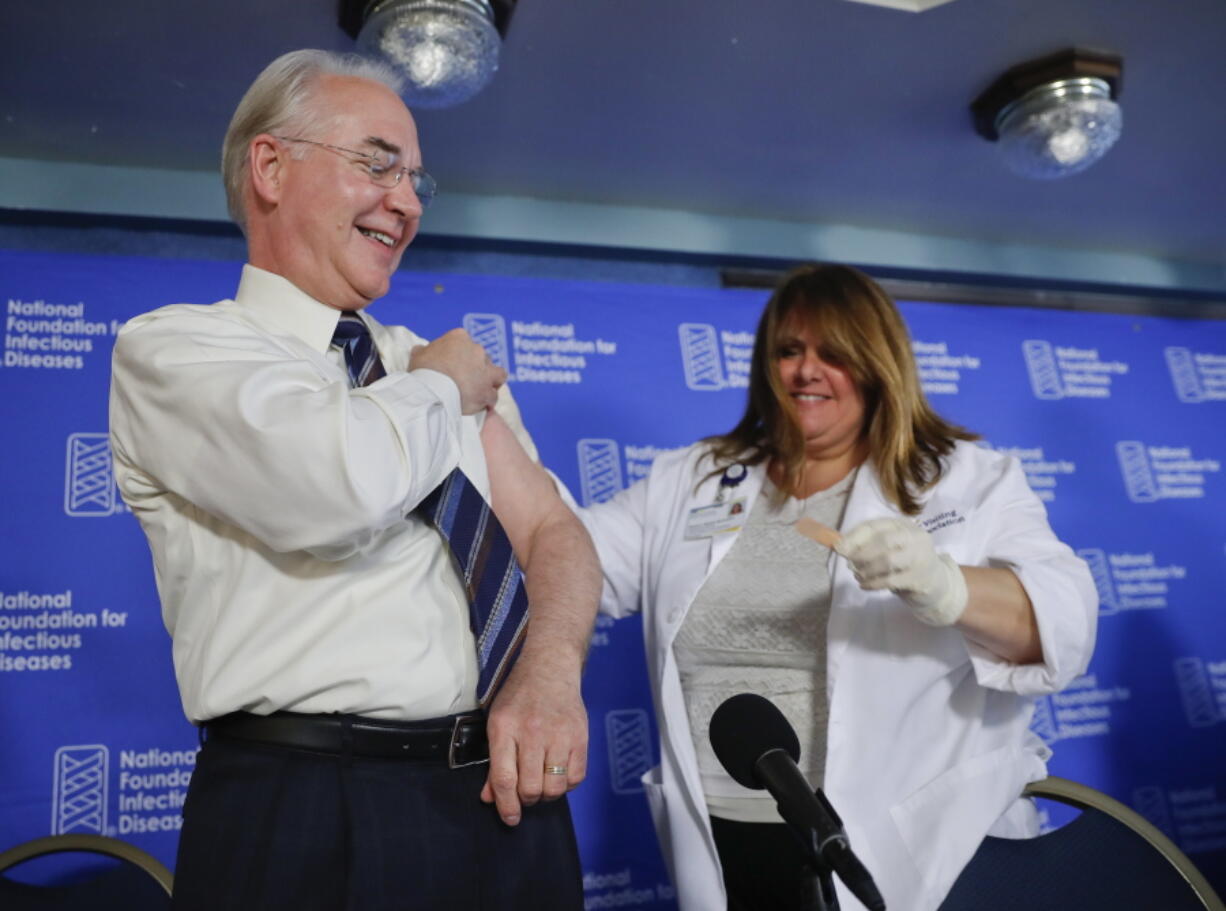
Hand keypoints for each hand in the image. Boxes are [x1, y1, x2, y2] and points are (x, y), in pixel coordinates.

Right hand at [411, 329, 506, 414]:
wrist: (431, 390)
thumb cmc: (423, 370)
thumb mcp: (418, 355)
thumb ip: (424, 351)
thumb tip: (421, 350)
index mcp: (460, 338)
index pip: (466, 344)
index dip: (462, 356)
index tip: (456, 366)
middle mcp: (477, 350)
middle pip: (483, 358)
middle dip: (476, 369)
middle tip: (465, 380)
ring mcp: (485, 370)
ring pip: (498, 374)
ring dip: (491, 381)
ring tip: (481, 390)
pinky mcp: (487, 390)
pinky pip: (493, 396)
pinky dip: (488, 400)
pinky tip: (480, 404)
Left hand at [479, 651, 587, 825]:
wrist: (550, 666)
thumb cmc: (519, 696)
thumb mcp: (497, 722)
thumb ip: (494, 762)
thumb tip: (490, 798)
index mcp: (505, 727)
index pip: (504, 778)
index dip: (506, 806)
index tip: (510, 819)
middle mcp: (533, 731)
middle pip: (530, 787)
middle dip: (526, 799)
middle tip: (526, 792)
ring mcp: (559, 734)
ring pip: (554, 787)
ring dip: (546, 794)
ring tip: (542, 783)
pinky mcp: (580, 736)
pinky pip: (576, 777)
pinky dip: (566, 784)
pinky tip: (559, 773)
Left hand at [839, 517, 967, 625]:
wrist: (937, 583)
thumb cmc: (905, 562)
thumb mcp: (890, 547)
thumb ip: (868, 544)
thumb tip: (841, 547)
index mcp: (903, 525)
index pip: (875, 526)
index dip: (854, 537)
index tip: (839, 548)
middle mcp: (914, 537)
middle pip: (882, 540)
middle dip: (860, 554)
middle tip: (850, 565)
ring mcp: (920, 557)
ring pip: (887, 560)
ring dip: (866, 569)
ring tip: (858, 575)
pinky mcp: (919, 578)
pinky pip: (890, 580)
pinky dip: (872, 583)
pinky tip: (864, 585)